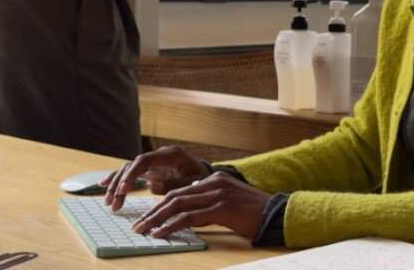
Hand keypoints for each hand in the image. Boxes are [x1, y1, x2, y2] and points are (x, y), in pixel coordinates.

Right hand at [100, 145, 209, 211]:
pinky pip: (130, 172)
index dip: (131, 175)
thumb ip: (174, 185)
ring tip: (109, 203)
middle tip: (113, 204)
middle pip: (132, 165)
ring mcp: (153, 162)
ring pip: (128, 169)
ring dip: (116, 186)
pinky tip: (103, 185)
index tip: (122, 190)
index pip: (144, 160)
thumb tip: (152, 186)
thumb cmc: (201, 179)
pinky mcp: (149, 170)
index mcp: (170, 154)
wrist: (206, 175)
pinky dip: (117, 179)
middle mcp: (158, 155)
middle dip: (120, 184)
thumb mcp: (193, 183)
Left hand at [131, 172, 271, 239]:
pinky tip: (161, 233)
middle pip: (174, 196)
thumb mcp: (228, 201)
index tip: (147, 217)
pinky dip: (172, 225)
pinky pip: (189, 217)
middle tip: (138, 224)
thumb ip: (209, 200)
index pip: (179, 191)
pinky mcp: (221, 207)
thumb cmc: (253, 212)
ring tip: (143, 230)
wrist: (276, 213)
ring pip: (177, 205)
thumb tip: (189, 206)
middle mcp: (213, 182)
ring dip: (156, 219)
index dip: (160, 204)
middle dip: (152, 212)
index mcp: (213, 179)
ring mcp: (216, 194)